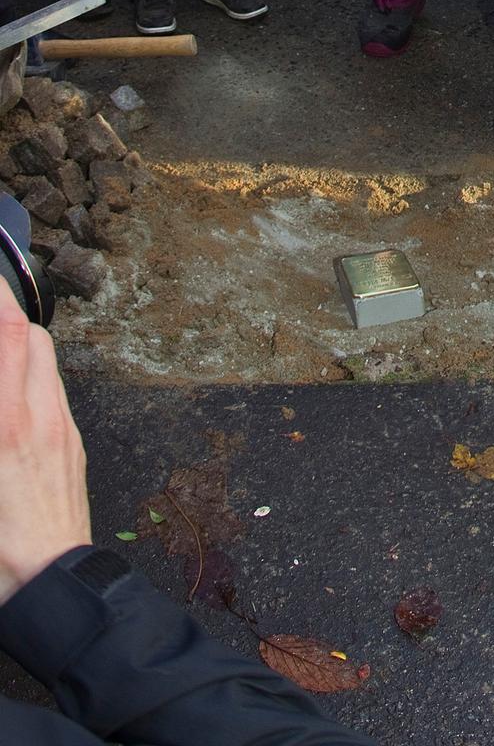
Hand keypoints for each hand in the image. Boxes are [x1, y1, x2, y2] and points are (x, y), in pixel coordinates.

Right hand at [0, 279, 90, 605]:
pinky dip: (35, 379)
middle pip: (34, 339)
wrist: (49, 585)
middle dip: (8, 319)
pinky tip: (15, 397)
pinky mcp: (74, 446)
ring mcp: (62, 429)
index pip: (8, 337)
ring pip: (48, 363)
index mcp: (5, 425)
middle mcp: (40, 417)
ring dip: (22, 348)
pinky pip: (57, 393)